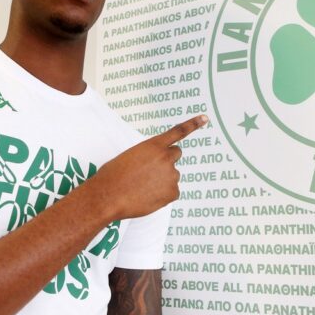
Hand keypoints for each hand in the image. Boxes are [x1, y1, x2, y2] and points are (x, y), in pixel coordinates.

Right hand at [90, 115, 207, 219]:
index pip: (178, 131)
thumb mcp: (130, 156)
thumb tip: (156, 166)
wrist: (108, 196)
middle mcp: (166, 157)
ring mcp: (172, 175)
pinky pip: (171, 192)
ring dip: (161, 180)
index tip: (205, 117)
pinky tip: (147, 196)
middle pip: (175, 155)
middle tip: (149, 171)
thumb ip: (148, 155)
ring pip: (171, 176)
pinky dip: (162, 195)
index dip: (193, 124)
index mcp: (154, 145)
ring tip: (142, 187)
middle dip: (166, 160)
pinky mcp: (173, 192)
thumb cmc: (113, 175)